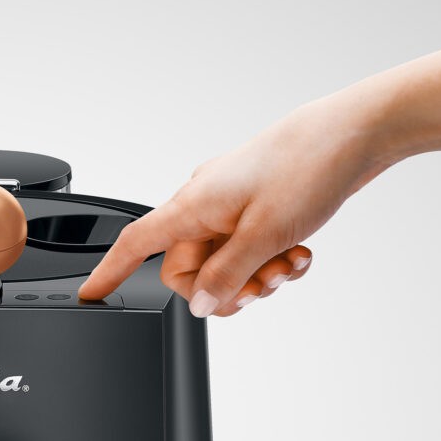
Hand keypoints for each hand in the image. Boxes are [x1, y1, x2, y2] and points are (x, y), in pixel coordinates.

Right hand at [78, 89, 396, 316]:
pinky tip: (299, 253)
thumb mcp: (264, 235)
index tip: (91, 296)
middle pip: (191, 268)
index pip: (138, 243)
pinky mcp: (257, 207)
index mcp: (194, 205)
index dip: (111, 271)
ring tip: (290, 264)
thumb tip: (200, 305)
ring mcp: (232, 205)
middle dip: (227, 286)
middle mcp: (206, 204)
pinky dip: (273, 259)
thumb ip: (227, 275)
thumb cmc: (305, 168)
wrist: (349, 136)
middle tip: (265, 284)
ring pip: (226, 263)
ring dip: (257, 275)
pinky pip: (250, 249)